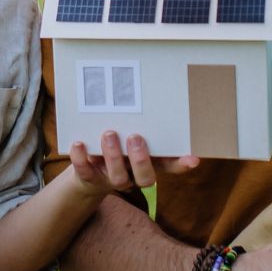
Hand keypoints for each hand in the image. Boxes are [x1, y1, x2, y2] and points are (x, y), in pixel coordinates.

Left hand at [66, 130, 199, 196]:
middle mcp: (133, 176)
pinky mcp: (89, 178)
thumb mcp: (130, 137)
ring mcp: (111, 179)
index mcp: (148, 164)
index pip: (169, 167)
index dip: (181, 165)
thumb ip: (141, 124)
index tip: (193, 159)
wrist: (87, 173)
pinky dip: (81, 158)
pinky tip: (78, 143)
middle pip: (145, 178)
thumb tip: (149, 90)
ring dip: (113, 156)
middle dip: (140, 159)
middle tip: (135, 137)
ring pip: (118, 177)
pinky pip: (85, 173)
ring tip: (108, 133)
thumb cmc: (116, 147)